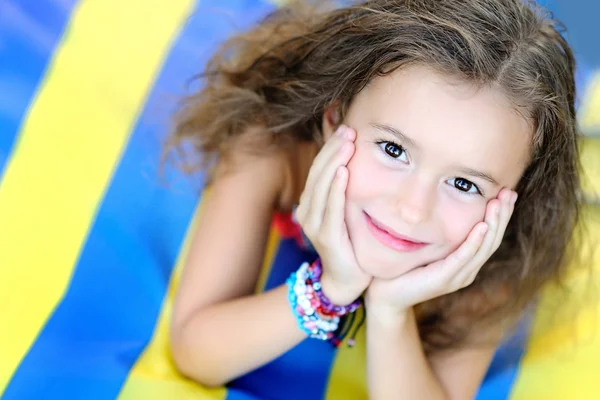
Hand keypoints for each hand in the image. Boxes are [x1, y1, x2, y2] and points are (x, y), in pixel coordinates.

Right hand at [294, 125, 371, 304]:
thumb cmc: (349, 244)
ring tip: (347, 144)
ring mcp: (314, 225)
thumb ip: (344, 191)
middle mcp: (307, 211)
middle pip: (319, 173)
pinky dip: (336, 189)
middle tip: (348, 130)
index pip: (319, 169)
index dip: (330, 148)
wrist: (346, 280)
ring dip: (335, 162)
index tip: (346, 129)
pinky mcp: (327, 237)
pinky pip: (331, 208)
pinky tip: (344, 172)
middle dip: (333, 150)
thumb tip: (356, 161)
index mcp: (310, 203)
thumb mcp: (344, 213)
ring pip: (323, 186)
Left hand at [366, 188, 517, 316]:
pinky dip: (473, 242)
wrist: (386, 296)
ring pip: (483, 248)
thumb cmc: (404, 268)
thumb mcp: (426, 246)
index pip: (490, 236)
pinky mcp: (444, 280)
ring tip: (499, 203)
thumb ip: (439, 231)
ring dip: (493, 224)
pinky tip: (481, 226)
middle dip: (502, 216)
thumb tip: (442, 200)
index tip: (507, 191)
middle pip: (492, 240)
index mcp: (465, 263)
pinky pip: (463, 258)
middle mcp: (466, 271)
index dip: (501, 215)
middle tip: (510, 192)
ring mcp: (457, 277)